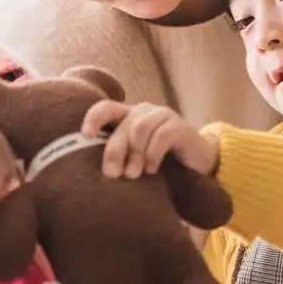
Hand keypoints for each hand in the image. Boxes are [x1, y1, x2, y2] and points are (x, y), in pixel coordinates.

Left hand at [81, 101, 218, 179]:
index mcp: (128, 117)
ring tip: (135, 175)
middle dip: (115, 151)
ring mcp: (162, 115)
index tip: (86, 135)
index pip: (105, 108)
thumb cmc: (160, 163)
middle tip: (113, 175)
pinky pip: (161, 137)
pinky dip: (153, 155)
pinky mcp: (179, 125)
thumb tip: (103, 173)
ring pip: (140, 129)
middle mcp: (143, 112)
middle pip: (123, 126)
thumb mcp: (135, 159)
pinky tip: (152, 170)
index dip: (93, 118)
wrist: (196, 164)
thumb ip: (120, 158)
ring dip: (135, 155)